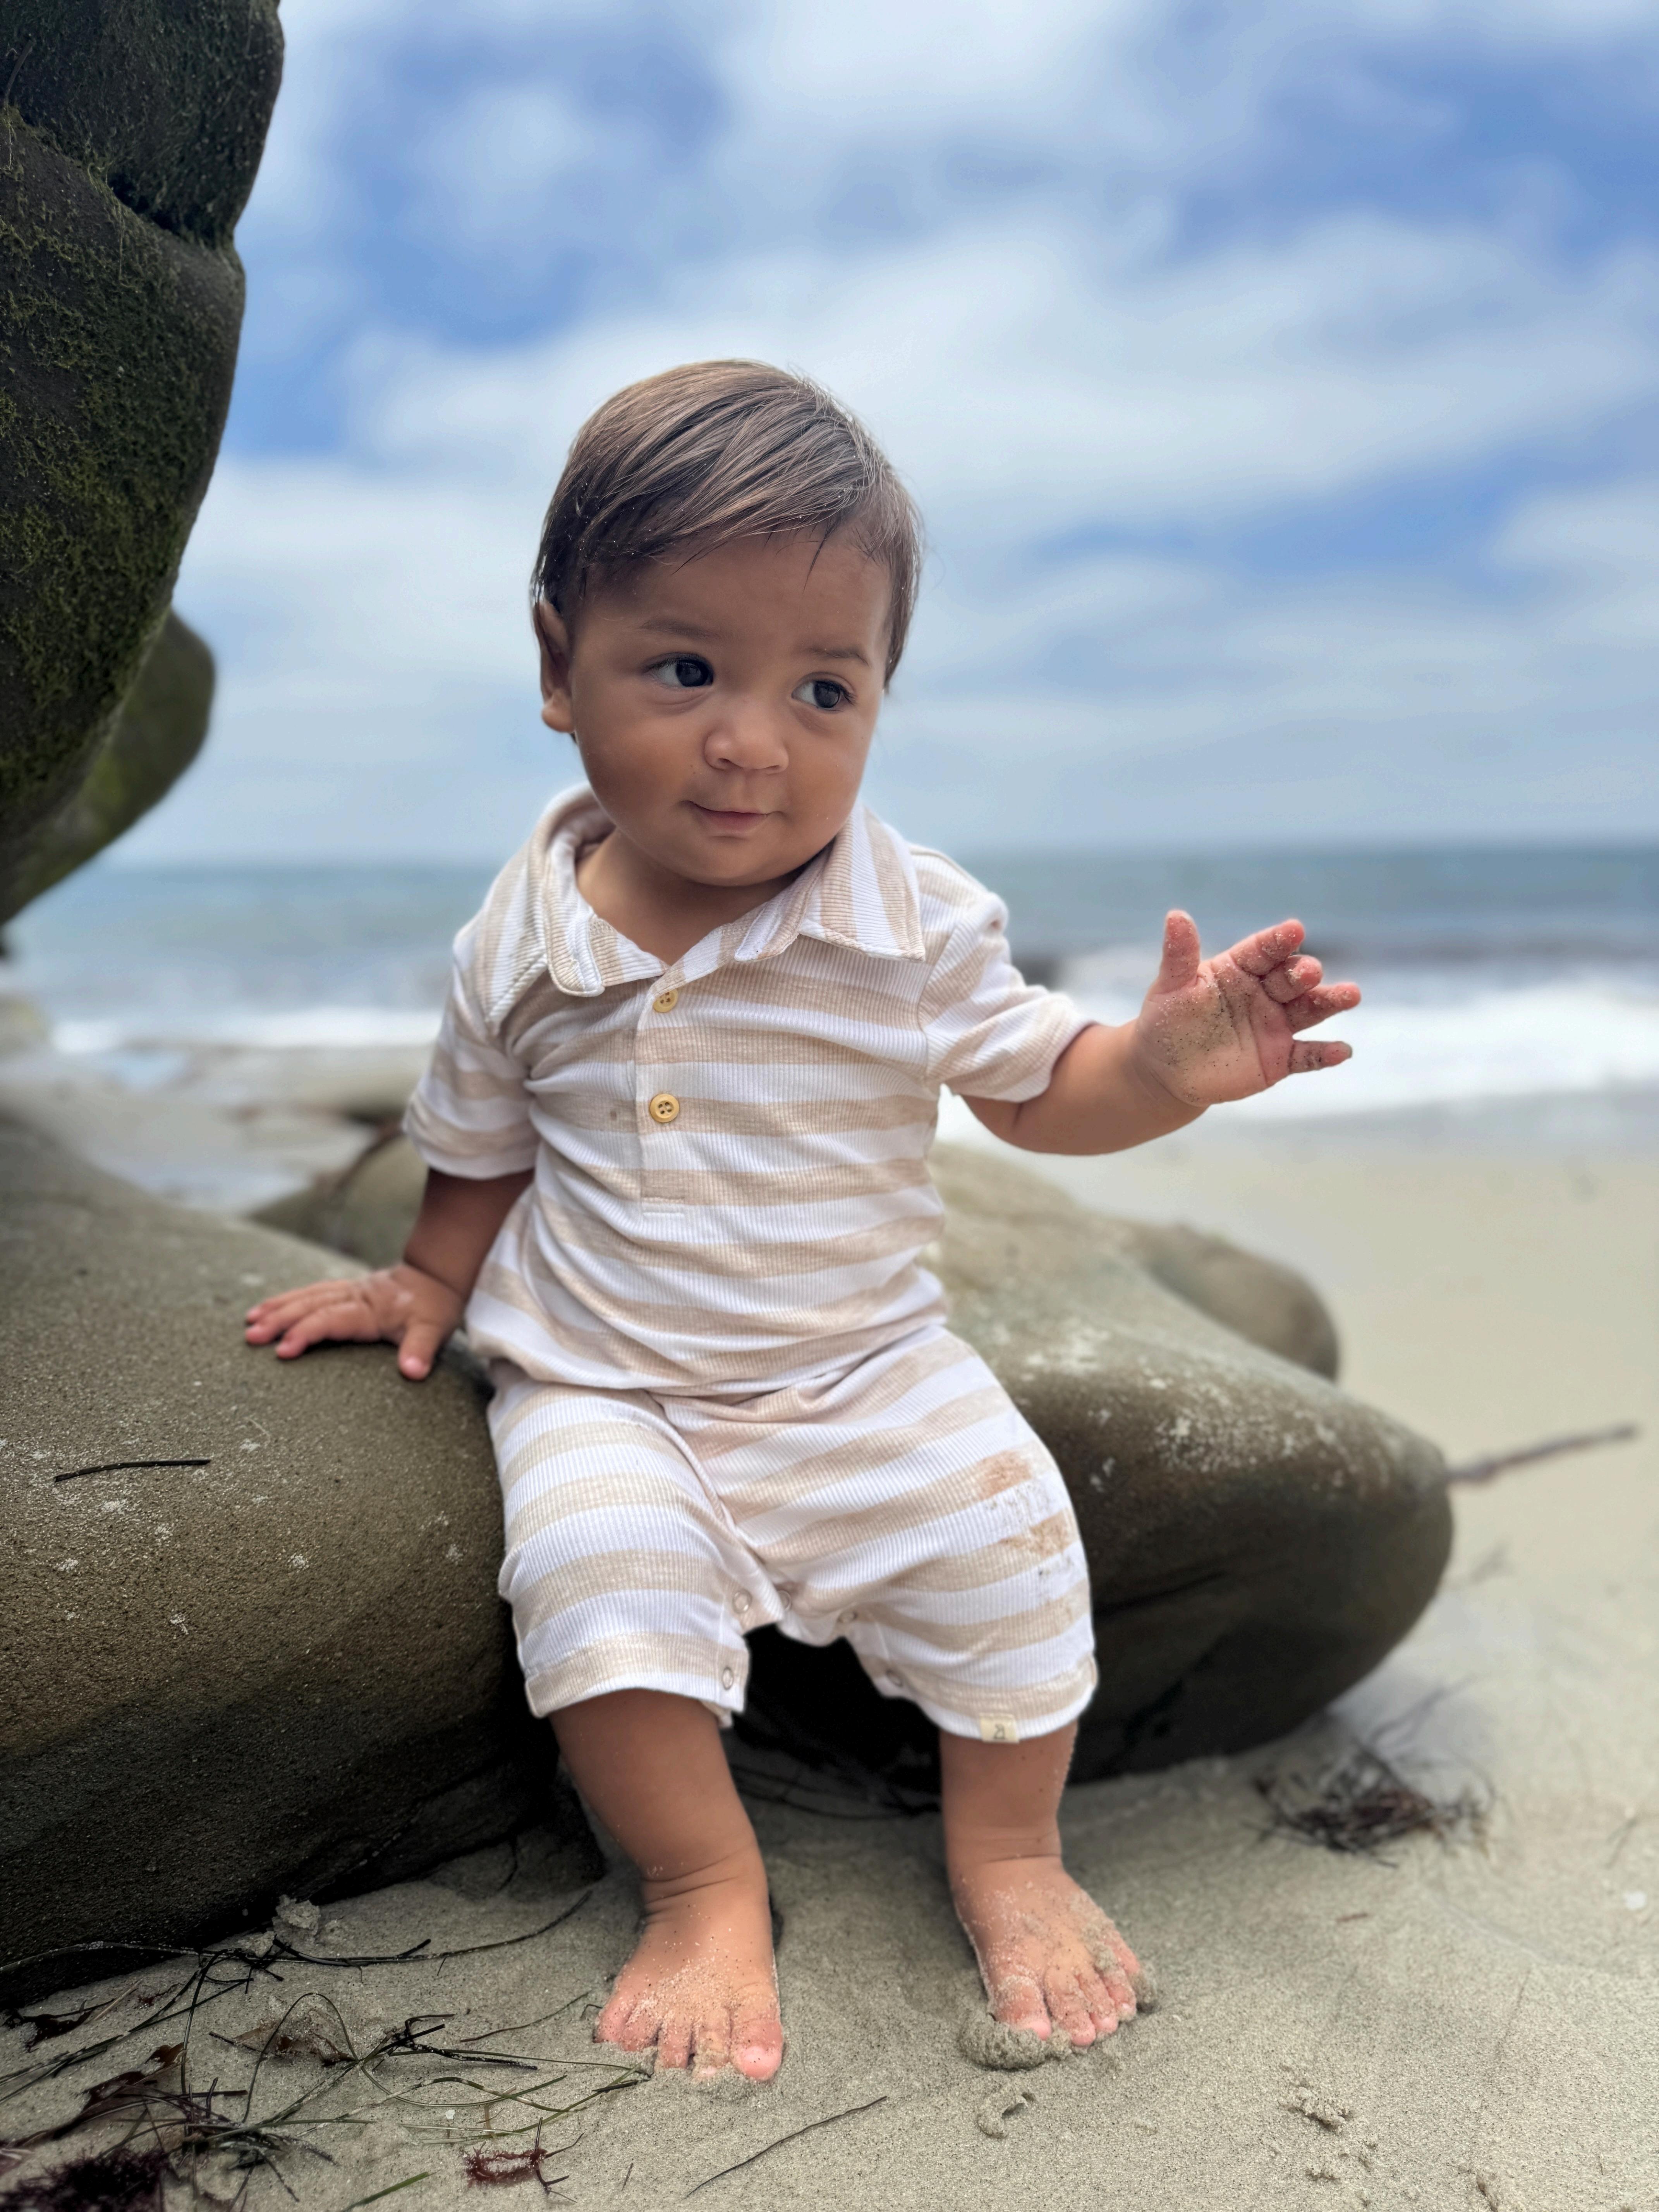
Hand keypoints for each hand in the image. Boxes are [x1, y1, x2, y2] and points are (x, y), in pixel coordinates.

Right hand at [243, 1261, 465, 1380]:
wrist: (437, 1277)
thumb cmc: (434, 1308)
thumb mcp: (434, 1330)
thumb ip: (421, 1350)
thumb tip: (413, 1373)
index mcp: (369, 1309)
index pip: (331, 1320)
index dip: (306, 1333)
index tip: (283, 1350)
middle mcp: (353, 1297)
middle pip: (310, 1306)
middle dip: (279, 1321)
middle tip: (251, 1337)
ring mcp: (347, 1291)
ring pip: (306, 1296)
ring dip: (278, 1308)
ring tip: (250, 1321)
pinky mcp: (345, 1290)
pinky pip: (311, 1292)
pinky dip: (287, 1299)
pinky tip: (268, 1308)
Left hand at [1130, 911, 1358, 1109]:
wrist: (1166, 1070)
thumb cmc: (1167, 1020)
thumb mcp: (1170, 988)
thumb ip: (1179, 955)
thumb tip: (1176, 915)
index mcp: (1240, 968)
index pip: (1262, 950)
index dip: (1278, 941)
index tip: (1294, 929)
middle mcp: (1265, 992)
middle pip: (1291, 978)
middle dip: (1302, 973)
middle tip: (1310, 971)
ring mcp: (1276, 1025)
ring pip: (1309, 1010)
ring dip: (1330, 1002)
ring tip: (1351, 994)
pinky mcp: (1280, 1058)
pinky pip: (1306, 1056)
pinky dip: (1324, 1054)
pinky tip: (1343, 1051)